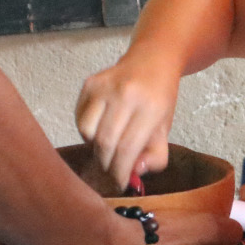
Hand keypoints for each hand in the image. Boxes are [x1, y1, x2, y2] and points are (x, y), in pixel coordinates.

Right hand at [76, 56, 180, 182]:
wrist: (152, 60)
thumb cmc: (159, 99)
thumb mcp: (165, 129)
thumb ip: (155, 157)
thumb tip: (133, 173)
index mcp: (150, 107)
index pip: (128, 148)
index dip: (120, 172)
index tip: (119, 184)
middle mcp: (126, 94)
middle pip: (105, 143)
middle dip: (106, 164)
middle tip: (110, 172)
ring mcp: (104, 86)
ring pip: (87, 132)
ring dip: (95, 147)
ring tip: (108, 145)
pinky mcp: (89, 83)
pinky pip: (80, 118)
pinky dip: (87, 131)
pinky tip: (101, 127)